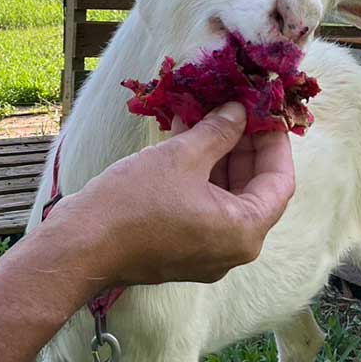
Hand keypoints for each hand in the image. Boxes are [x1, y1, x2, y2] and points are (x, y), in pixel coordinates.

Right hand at [50, 102, 294, 286]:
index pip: (279, 181)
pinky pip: (201, 209)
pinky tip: (183, 140)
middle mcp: (232, 249)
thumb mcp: (182, 156)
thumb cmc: (134, 203)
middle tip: (234, 108)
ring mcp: (205, 253)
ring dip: (217, 158)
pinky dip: (198, 177)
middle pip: (253, 190)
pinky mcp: (180, 251)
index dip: (274, 141)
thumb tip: (239, 112)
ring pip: (224, 198)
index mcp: (244, 231)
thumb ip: (219, 132)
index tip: (264, 111)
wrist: (81, 246)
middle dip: (243, 146)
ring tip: (205, 116)